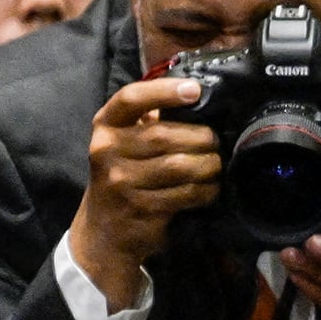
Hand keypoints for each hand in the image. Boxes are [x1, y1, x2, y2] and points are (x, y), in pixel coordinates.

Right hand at [68, 75, 221, 307]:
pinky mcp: (139, 207)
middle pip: (165, 135)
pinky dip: (206, 190)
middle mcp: (106, 150)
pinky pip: (186, 193)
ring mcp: (120, 181)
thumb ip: (150, 118)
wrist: (104, 230)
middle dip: (203, 138)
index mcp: (105, 125)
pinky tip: (209, 188)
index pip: (130, 99)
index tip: (195, 89)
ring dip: (209, 165)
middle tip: (216, 143)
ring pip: (180, 165)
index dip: (164, 91)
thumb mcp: (126, 142)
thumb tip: (197, 93)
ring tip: (215, 166)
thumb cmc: (125, 174)